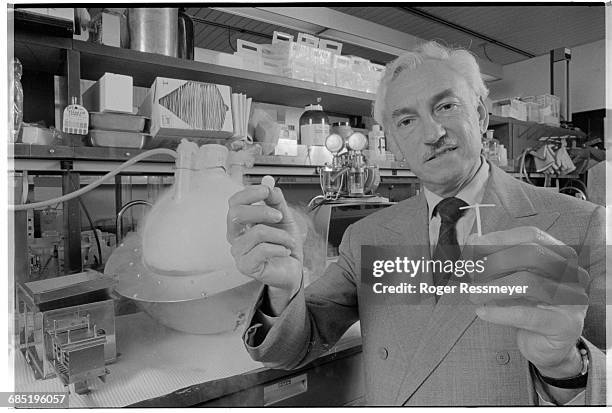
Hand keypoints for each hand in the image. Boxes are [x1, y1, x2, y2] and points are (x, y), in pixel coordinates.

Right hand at [227, 184, 302, 312]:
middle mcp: (236, 236)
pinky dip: (279, 248)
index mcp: (241, 223)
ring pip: (257, 233)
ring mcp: (239, 252)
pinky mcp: (246, 266)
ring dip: (279, 234)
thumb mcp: (284, 218)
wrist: (292, 270)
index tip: (266, 191)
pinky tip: (284, 251)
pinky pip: (262, 250)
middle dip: (261, 210)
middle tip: (279, 216)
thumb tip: (269, 185)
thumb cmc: (284, 246)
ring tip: (288, 241)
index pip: (234, 202)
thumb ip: (276, 201)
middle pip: (236, 214)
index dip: (249, 193)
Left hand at [466, 227, 587, 378]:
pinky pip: (527, 314)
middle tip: (473, 274)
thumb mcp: (508, 279)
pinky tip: (482, 312)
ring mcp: (573, 299)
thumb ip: (491, 259)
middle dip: (495, 261)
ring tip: (473, 295)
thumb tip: (472, 238)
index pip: (532, 236)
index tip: (474, 245)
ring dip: (493, 287)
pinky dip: (499, 312)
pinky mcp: (565, 325)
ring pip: (528, 282)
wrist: (545, 346)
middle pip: (532, 254)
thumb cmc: (527, 306)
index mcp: (561, 256)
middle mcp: (573, 274)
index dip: (501, 239)